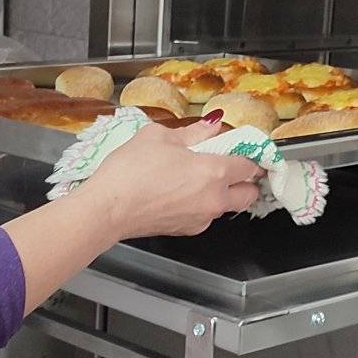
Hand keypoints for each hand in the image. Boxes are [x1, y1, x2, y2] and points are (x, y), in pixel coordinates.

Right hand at [81, 118, 262, 239]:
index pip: (250, 165)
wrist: (108, 208)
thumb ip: (194, 132)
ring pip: (228, 207)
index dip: (248, 154)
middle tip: (229, 166)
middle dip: (246, 180)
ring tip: (197, 178)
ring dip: (224, 193)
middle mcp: (215, 199)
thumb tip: (212, 126)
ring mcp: (202, 218)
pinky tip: (180, 193)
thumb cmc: (130, 170)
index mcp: (214, 171)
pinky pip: (206, 216)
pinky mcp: (187, 231)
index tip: (240, 148)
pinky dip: (202, 205)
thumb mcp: (159, 136)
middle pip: (249, 194)